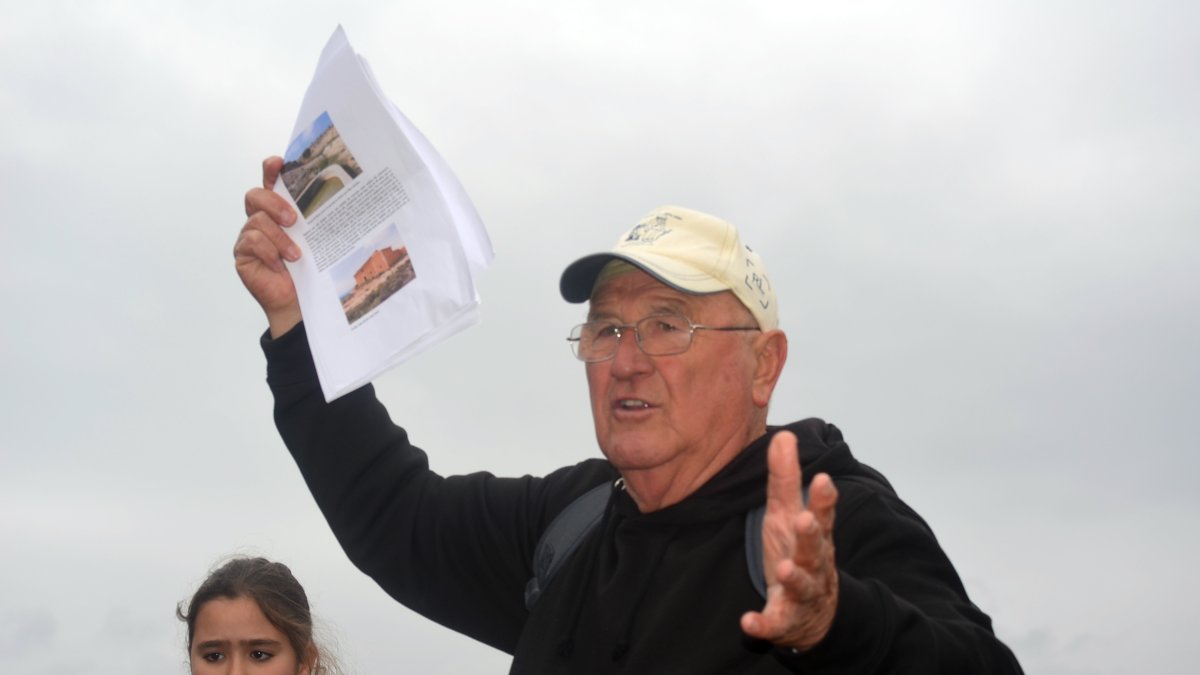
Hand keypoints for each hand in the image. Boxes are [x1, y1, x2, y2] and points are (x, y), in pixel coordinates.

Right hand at [234, 156, 302, 336]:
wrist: (300, 300)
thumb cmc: (309, 268)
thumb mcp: (316, 239)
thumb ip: (316, 219)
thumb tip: (339, 198)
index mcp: (279, 210)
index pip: (270, 182)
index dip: (271, 169)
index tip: (278, 163)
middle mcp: (260, 218)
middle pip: (255, 195)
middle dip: (274, 203)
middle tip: (294, 220)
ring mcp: (249, 236)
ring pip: (257, 221)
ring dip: (279, 238)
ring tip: (295, 255)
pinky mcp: (242, 253)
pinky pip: (251, 242)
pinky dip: (269, 252)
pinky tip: (280, 265)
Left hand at [740, 431, 839, 651]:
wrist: (814, 612)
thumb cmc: (798, 551)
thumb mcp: (788, 513)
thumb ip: (786, 477)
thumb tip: (783, 435)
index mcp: (813, 535)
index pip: (821, 514)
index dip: (823, 499)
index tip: (823, 479)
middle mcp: (813, 562)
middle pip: (816, 548)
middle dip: (812, 535)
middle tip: (806, 520)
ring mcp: (801, 592)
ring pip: (801, 585)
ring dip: (793, 577)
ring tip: (782, 569)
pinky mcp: (784, 619)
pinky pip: (774, 623)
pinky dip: (763, 624)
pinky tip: (748, 622)